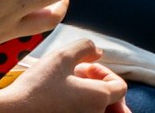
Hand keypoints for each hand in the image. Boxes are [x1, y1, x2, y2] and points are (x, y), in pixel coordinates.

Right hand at [0, 49, 126, 111]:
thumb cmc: (35, 87)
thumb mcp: (62, 56)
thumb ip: (86, 47)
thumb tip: (98, 52)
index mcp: (99, 99)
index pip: (120, 87)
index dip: (104, 72)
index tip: (84, 67)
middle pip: (108, 101)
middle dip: (96, 86)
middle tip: (76, 78)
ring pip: (93, 110)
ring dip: (86, 97)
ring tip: (67, 88)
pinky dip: (74, 108)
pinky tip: (57, 100)